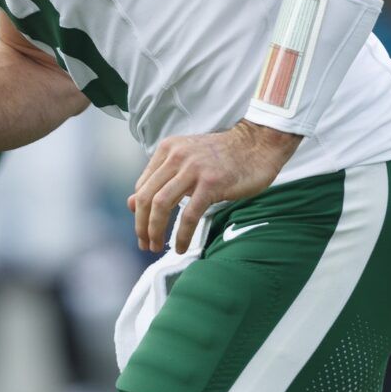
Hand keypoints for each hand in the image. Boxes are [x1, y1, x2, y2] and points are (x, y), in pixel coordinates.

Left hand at [128, 120, 300, 252]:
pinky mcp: (211, 183)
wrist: (257, 144)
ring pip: (161, 204)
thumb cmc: (224, 156)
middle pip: (146, 196)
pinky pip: (189, 214)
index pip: (142, 186)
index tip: (142, 230)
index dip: (138, 212)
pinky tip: (181, 246)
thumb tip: (132, 203)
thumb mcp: (187, 161)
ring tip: (157, 247)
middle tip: (145, 244)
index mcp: (168, 150)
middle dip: (141, 225)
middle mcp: (176, 156)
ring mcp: (194, 169)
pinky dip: (181, 234)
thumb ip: (162, 178)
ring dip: (155, 230)